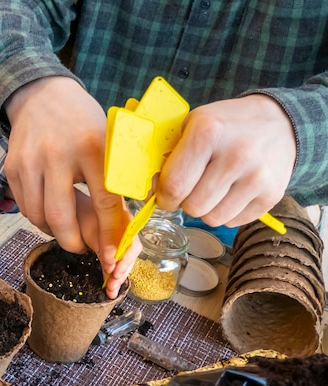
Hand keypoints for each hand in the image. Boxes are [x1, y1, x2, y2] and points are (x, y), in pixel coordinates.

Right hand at [5, 76, 126, 271]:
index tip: (112, 256)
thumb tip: (125, 226)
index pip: (103, 201)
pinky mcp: (12, 166)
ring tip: (65, 227)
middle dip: (73, 243)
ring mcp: (30, 161)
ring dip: (52, 232)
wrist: (43, 95)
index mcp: (92, 147)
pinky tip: (49, 209)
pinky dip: (37, 217)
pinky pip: (23, 206)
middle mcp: (57, 154)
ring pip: (37, 217)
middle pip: (60, 218)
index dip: (109, 235)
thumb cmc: (84, 122)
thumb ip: (117, 179)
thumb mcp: (109, 142)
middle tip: (82, 247)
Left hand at [75, 189, 140, 298]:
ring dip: (118, 278)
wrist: (74, 212)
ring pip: (125, 262)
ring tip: (110, 291)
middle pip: (131, 256)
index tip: (112, 271)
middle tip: (112, 286)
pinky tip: (110, 289)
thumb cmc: (82, 216)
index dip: (124, 260)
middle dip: (122, 272)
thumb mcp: (91, 231)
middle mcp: (127, 231)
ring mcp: (122, 242)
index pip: (132, 243)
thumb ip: (103, 246)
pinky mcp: (115, 251)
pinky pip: (118, 264)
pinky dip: (114, 276)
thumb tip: (111, 265)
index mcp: (125, 221)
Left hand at [156, 95, 296, 226]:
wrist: (279, 122)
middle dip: (184, 202)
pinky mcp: (272, 194)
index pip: (174, 185)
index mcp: (208, 132)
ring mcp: (257, 176)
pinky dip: (226, 212)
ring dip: (206, 209)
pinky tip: (231, 191)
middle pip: (193, 206)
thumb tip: (149, 191)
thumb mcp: (191, 125)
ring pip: (212, 219)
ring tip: (211, 188)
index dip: (163, 197)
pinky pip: (233, 221)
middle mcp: (236, 155)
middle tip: (190, 189)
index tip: (165, 195)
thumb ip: (167, 156)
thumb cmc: (225, 125)